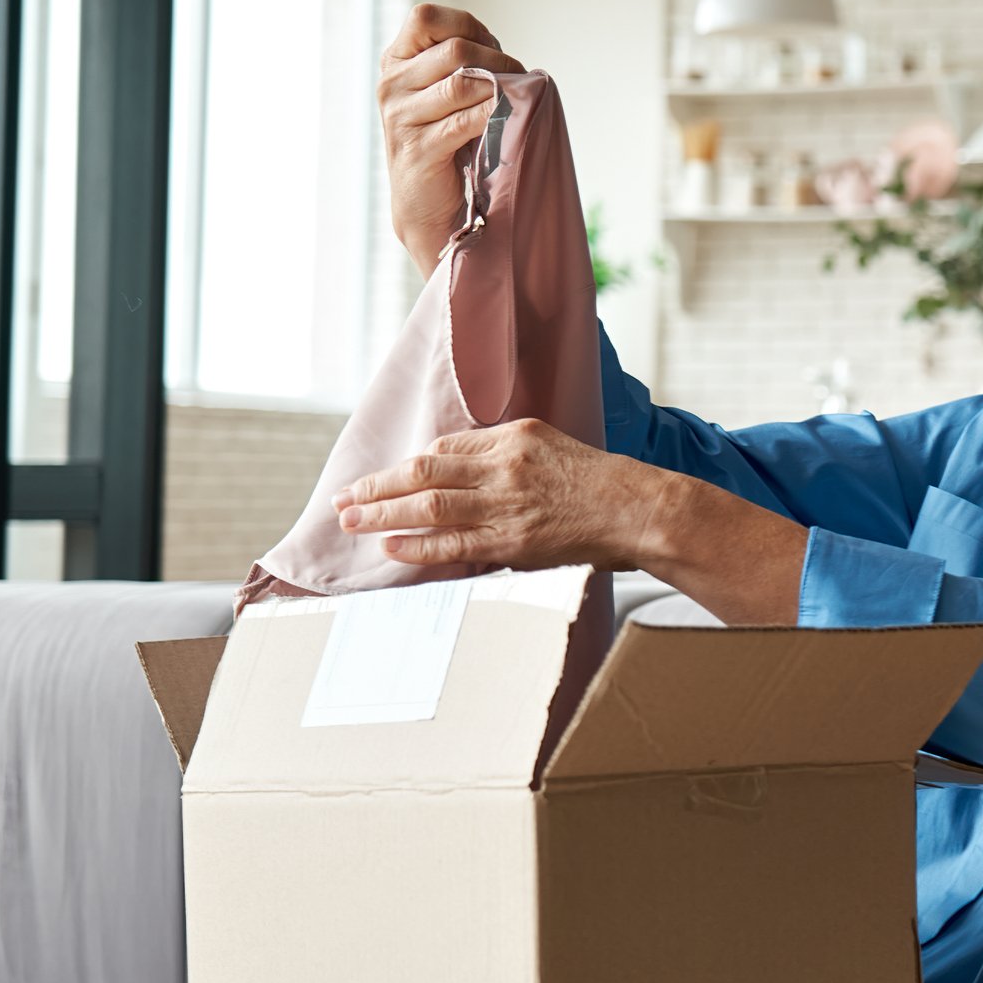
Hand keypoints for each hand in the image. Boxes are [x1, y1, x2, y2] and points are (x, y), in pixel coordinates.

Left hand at [333, 419, 658, 571]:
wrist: (638, 508)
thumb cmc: (601, 483)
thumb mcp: (554, 448)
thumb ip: (509, 457)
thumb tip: (467, 477)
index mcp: (514, 437)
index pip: (445, 450)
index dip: (407, 466)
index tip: (382, 478)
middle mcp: (504, 466)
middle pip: (423, 473)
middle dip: (377, 486)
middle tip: (343, 498)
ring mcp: (507, 504)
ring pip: (428, 506)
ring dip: (382, 514)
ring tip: (350, 521)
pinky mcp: (514, 540)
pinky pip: (453, 542)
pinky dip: (417, 544)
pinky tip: (390, 544)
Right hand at [377, 4, 526, 280]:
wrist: (423, 205)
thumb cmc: (446, 143)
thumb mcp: (446, 94)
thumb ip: (463, 67)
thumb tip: (508, 60)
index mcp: (395, 62)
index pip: (425, 17)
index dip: (468, 25)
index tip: (493, 48)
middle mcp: (391, 84)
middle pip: (453, 50)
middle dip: (497, 61)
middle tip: (519, 79)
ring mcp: (400, 117)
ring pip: (461, 83)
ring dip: (499, 88)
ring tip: (517, 100)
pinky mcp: (418, 149)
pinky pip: (465, 121)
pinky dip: (495, 116)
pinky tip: (509, 120)